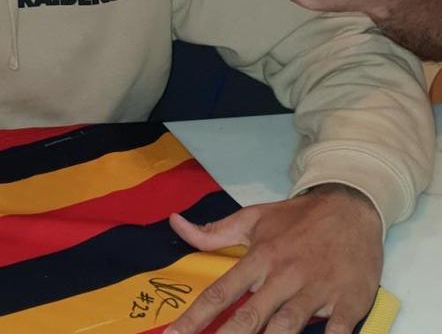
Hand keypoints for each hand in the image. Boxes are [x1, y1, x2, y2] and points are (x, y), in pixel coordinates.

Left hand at [163, 185, 382, 332]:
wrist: (351, 206)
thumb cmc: (298, 218)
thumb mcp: (254, 218)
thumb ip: (215, 232)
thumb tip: (175, 223)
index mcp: (260, 257)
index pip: (221, 292)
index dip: (195, 318)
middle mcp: (284, 275)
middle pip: (249, 317)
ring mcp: (316, 290)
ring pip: (287, 327)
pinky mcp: (348, 302)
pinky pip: (336, 331)